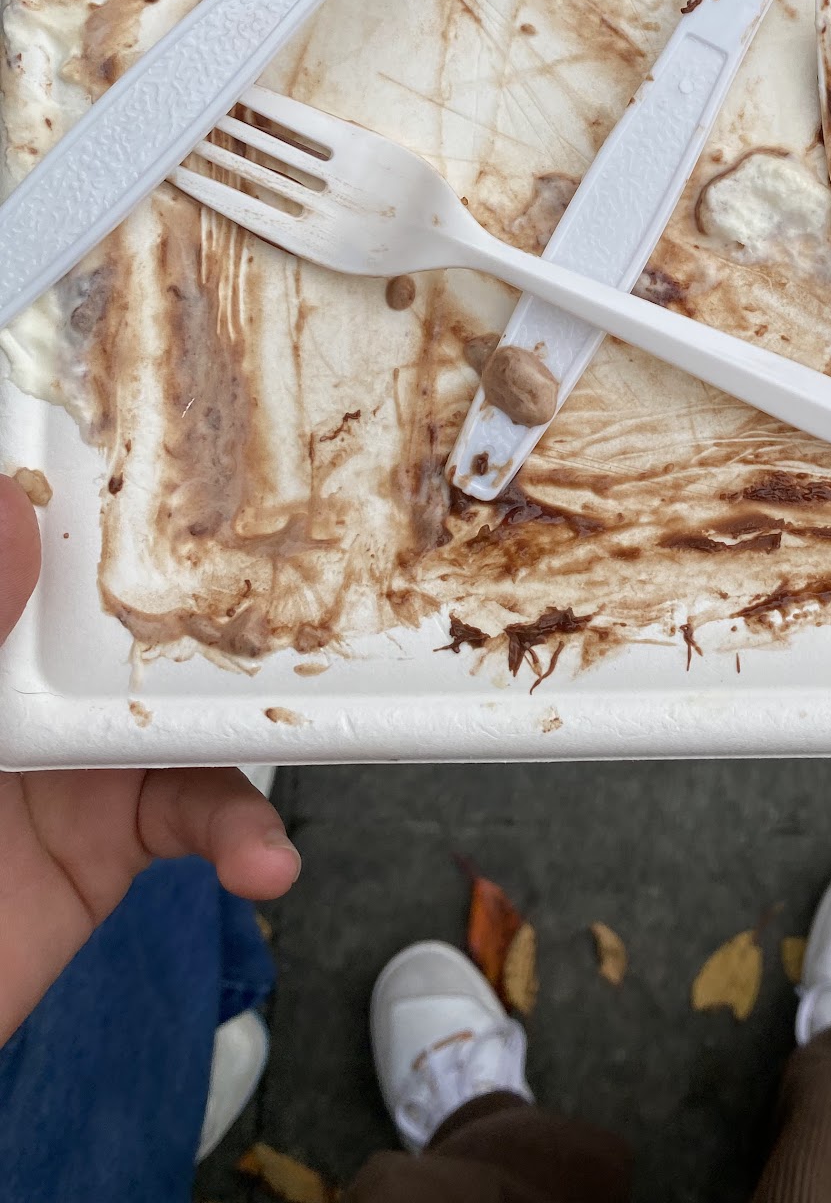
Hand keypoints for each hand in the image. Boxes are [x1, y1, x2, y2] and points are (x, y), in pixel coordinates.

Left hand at [0, 476, 301, 1045]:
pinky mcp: (122, 831)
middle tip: (327, 554)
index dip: (131, 484)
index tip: (214, 428)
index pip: (60, 532)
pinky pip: (207, 810)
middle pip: (151, 599)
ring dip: (268, 703)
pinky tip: (265, 862)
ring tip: (336, 718)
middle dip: (233, 576)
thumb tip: (9, 500)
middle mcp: (39, 676)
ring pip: (199, 692)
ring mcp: (85, 750)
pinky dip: (249, 833)